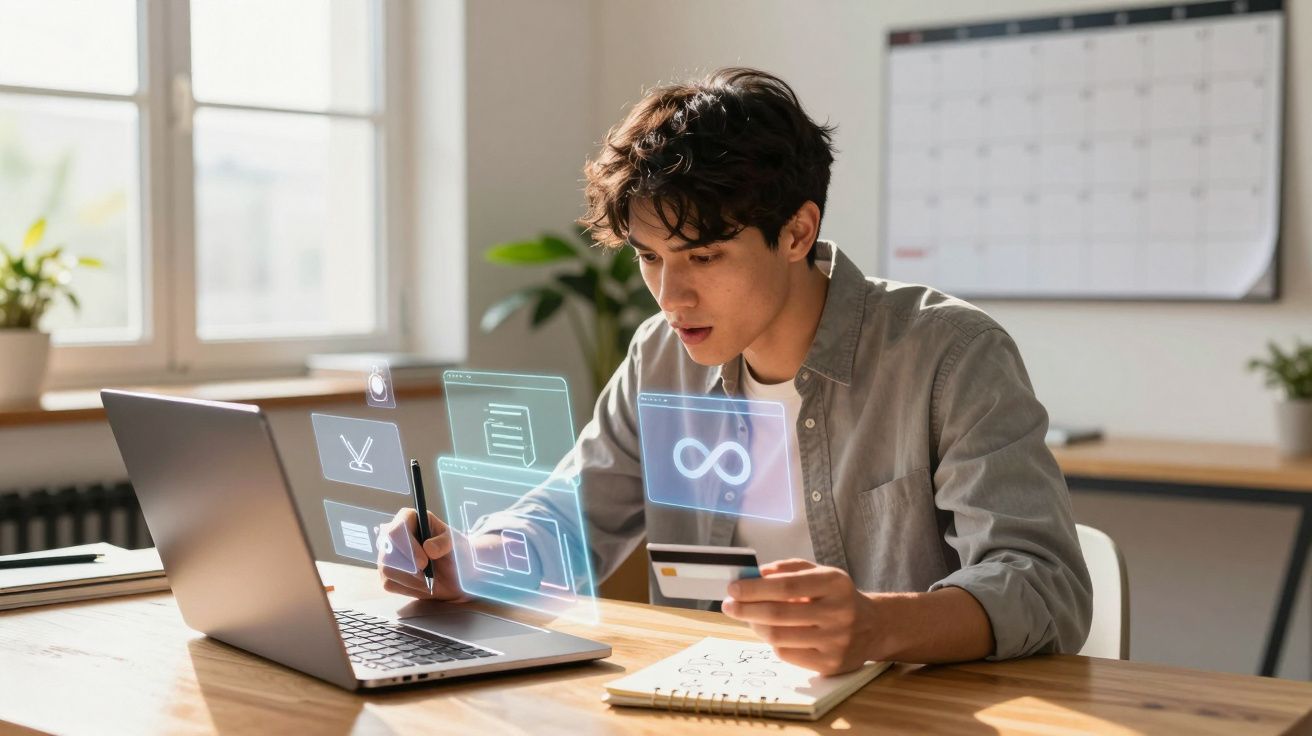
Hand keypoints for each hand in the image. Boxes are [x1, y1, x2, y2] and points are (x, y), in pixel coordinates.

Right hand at [376, 508, 467, 600]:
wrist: (455, 573)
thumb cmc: (455, 550)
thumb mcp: (457, 542)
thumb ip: (445, 542)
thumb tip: (428, 547)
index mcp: (409, 518)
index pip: (397, 530)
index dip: (408, 547)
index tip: (424, 562)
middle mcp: (393, 534)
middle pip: (388, 551)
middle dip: (409, 567)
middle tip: (428, 576)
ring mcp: (387, 554)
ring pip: (387, 569)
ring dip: (411, 579)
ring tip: (429, 580)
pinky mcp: (386, 574)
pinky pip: (389, 583)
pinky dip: (408, 588)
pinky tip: (422, 585)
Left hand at [722, 559, 877, 674]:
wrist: (873, 627)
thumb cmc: (837, 596)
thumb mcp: (820, 573)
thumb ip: (788, 569)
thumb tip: (754, 575)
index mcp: (835, 583)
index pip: (786, 585)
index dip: (755, 588)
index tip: (733, 588)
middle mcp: (839, 612)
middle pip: (778, 613)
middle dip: (746, 609)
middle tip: (729, 605)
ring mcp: (836, 641)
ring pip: (779, 637)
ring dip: (755, 626)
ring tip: (748, 617)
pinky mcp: (831, 664)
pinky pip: (787, 654)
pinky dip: (773, 642)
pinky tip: (773, 632)